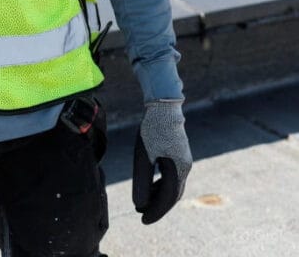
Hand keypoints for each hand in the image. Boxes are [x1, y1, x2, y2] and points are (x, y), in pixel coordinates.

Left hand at [132, 100, 191, 223]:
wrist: (164, 105)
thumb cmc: (152, 129)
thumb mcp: (144, 155)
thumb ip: (142, 181)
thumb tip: (140, 204)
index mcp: (178, 169)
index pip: (168, 198)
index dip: (155, 212)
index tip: (142, 220)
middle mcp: (185, 167)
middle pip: (173, 195)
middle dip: (158, 206)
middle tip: (142, 214)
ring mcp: (184, 160)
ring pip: (173, 185)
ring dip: (159, 195)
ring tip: (143, 202)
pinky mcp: (179, 154)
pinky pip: (172, 176)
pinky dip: (162, 184)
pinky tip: (151, 185)